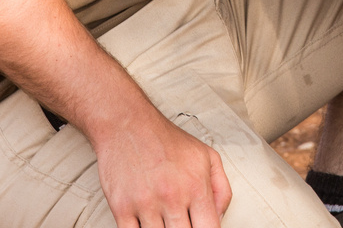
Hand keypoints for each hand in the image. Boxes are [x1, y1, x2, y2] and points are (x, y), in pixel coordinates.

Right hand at [91, 108, 231, 227]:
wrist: (127, 124)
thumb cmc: (166, 140)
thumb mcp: (207, 156)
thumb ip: (221, 188)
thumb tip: (219, 216)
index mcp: (196, 186)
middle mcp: (172, 197)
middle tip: (182, 222)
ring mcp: (146, 204)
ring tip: (165, 221)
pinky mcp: (121, 207)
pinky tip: (146, 224)